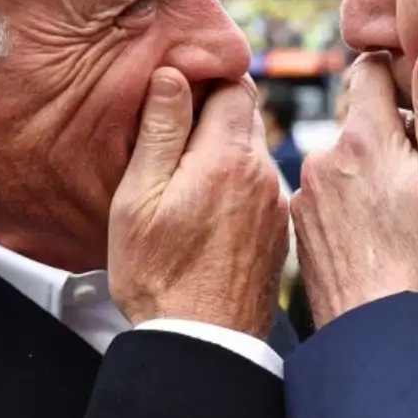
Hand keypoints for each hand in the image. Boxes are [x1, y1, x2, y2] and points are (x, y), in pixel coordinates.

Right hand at [109, 69, 289, 338]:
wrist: (204, 342)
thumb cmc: (159, 276)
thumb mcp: (139, 198)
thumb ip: (161, 131)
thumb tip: (173, 74)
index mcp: (228, 158)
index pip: (234, 84)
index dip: (205, 80)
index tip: (178, 91)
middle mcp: (263, 174)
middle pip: (246, 116)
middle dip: (214, 114)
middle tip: (175, 133)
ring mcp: (275, 203)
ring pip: (253, 152)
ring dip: (224, 151)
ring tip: (186, 176)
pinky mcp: (278, 230)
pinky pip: (260, 186)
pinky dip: (237, 183)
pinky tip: (207, 208)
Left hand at [292, 43, 417, 327]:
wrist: (383, 338)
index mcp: (363, 137)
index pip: (368, 68)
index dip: (399, 74)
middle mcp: (324, 158)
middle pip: (358, 118)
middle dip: (389, 129)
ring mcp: (308, 195)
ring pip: (345, 159)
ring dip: (370, 169)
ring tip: (404, 209)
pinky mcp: (301, 228)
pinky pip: (330, 196)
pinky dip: (352, 203)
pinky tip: (378, 233)